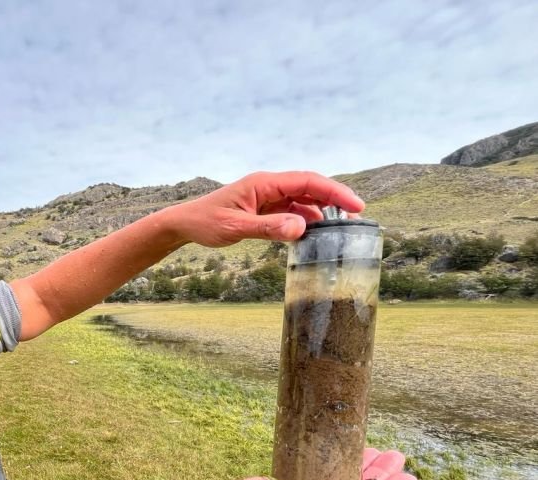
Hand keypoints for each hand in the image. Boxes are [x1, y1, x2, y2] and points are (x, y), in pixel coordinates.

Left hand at [164, 171, 365, 247]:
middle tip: (357, 218)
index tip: (356, 205)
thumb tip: (301, 228)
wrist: (186, 224)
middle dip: (335, 200)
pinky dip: (305, 221)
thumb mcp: (236, 227)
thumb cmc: (206, 222)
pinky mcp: (265, 210)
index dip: (334, 192)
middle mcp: (269, 186)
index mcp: (264, 183)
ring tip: (340, 230)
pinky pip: (292, 212)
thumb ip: (267, 228)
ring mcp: (268, 197)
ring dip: (322, 212)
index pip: (307, 181)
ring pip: (303, 200)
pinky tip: (314, 235)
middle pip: (310, 188)